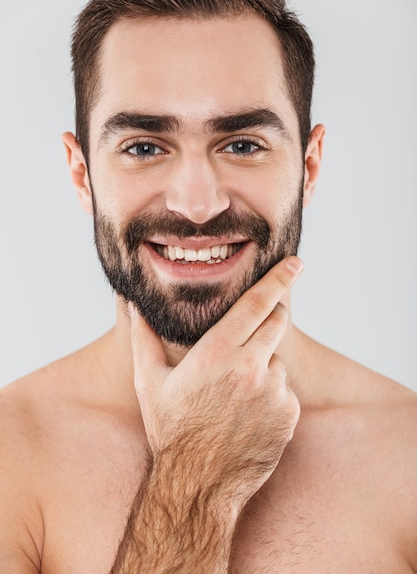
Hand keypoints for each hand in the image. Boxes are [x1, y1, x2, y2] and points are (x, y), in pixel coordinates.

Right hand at [129, 256, 301, 506]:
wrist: (198, 484)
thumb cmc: (170, 430)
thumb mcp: (149, 382)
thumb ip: (142, 338)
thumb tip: (132, 305)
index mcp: (219, 352)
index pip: (257, 303)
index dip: (279, 279)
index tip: (295, 263)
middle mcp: (252, 367)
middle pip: (277, 322)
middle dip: (271, 316)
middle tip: (254, 330)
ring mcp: (274, 392)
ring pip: (277, 360)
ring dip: (262, 366)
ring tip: (235, 395)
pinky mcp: (289, 414)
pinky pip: (285, 391)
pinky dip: (271, 395)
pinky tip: (248, 415)